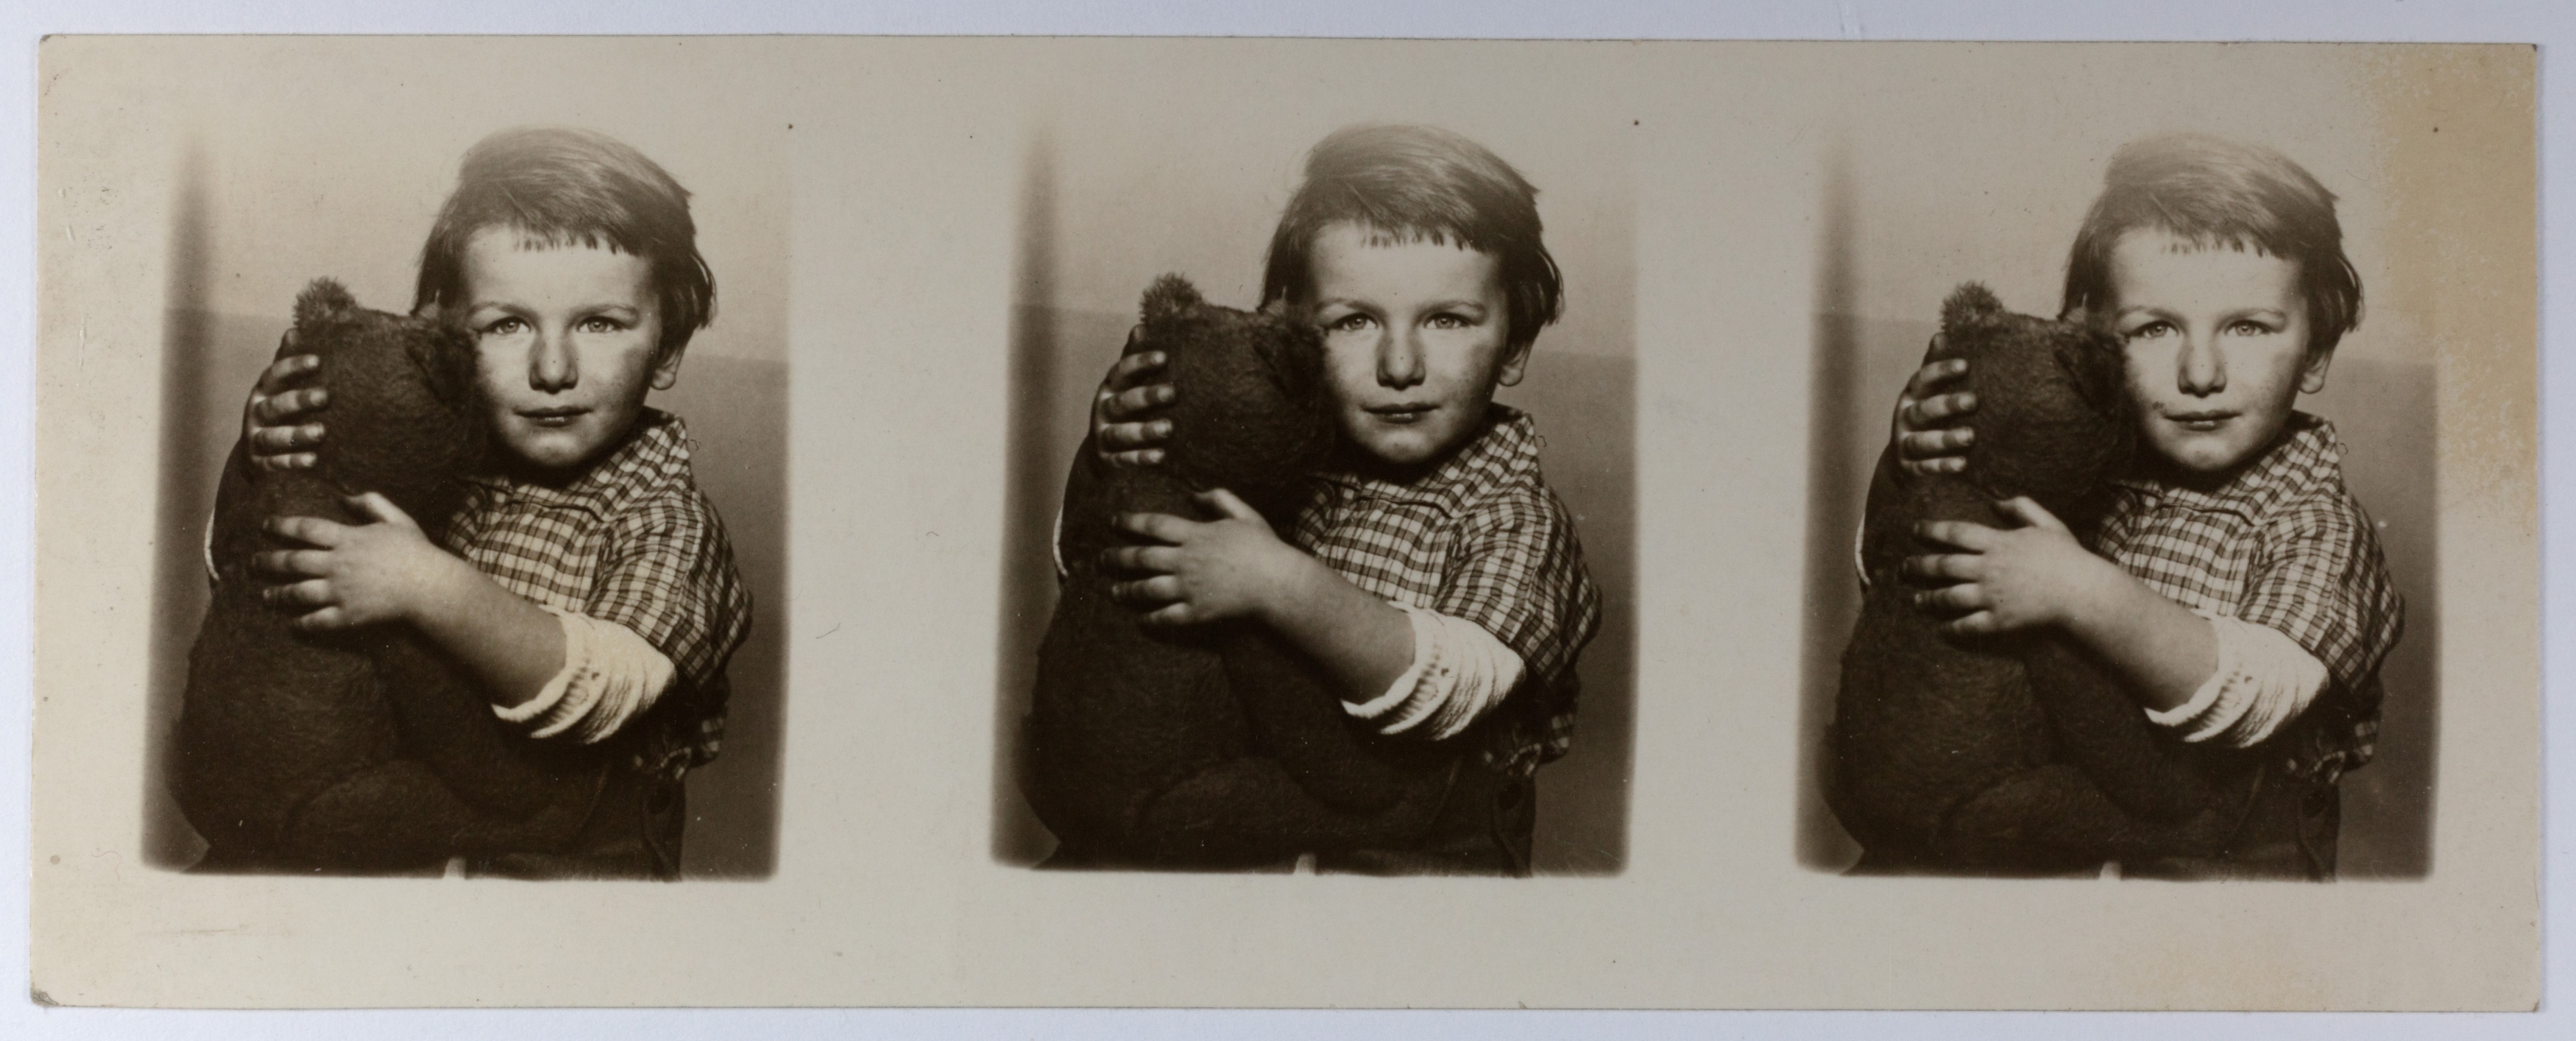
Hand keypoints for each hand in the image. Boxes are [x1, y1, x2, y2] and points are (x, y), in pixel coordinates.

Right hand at [242, 330, 329, 471]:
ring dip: (297, 434)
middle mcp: (256, 413)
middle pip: (275, 406)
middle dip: (299, 400)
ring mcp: (256, 439)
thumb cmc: (278, 412)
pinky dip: (293, 462)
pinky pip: (275, 464)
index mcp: (264, 391)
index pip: (275, 374)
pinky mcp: (260, 464)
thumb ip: (288, 362)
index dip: (294, 366)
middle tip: (325, 396)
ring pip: (274, 436)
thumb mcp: (279, 387)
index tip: (318, 360)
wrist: (256, 455)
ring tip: (322, 431)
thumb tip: (296, 329)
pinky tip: (313, 460)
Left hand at [256, 492, 459, 630]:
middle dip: (268, 562)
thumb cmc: (416, 552)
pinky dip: (302, 623)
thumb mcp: (398, 519)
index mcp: (348, 539)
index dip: (281, 525)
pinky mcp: (348, 614)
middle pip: (293, 561)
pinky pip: (317, 620)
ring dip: (277, 595)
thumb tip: (347, 496)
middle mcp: (338, 564)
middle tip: (252, 563)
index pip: (305, 528)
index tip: (265, 525)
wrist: (430, 586)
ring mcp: (341, 591)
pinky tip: (292, 624)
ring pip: (298, 593)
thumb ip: (373, 503)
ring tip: (266, 596)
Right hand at [1091, 328, 1176, 467]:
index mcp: (1111, 387)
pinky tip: (1161, 456)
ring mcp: (1104, 435)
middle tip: (1174, 393)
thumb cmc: (1124, 408)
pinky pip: (1124, 460)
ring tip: (1169, 428)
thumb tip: (1142, 326)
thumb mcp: (1125, 384)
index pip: (1123, 371)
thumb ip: (1134, 359)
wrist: (1101, 452)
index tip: (1165, 357)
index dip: (1141, 363)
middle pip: (1124, 402)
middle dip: (1148, 396)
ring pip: (1122, 433)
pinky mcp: (1109, 460)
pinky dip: (1141, 458)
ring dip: (1145, 430)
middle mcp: (1104, 409)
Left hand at [1102, 488, 1304, 625]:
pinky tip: (1141, 620)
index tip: (1113, 521)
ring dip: (1126, 590)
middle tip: (1101, 559)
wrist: (1278, 583)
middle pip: (1141, 558)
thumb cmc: (1264, 547)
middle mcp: (1186, 561)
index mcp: (1195, 534)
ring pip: (1147, 589)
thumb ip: (1220, 498)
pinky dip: (1151, 619)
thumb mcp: (1245, 514)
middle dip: (1117, 558)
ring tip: (1114, 591)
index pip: (1153, 525)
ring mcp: (1189, 588)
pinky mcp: (1197, 611)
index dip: (1129, 522)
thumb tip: (1195, 493)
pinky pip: (1166, 617)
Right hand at [1890, 344, 1975, 476]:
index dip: (1942, 371)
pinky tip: (1962, 464)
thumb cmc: (1926, 418)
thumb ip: (1935, 367)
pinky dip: (1942, 466)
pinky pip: (1925, 468)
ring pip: (1922, 441)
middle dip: (1947, 405)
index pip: (1923, 379)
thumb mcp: (1927, 393)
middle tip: (1974, 401)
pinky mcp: (1910, 468)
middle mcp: (1905, 418)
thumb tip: (1943, 333)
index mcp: (1912, 395)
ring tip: (1970, 436)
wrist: (1905, 461)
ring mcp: (1905, 444)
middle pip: (1923, 410)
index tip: (1966, 365)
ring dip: (1945, 438)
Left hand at [1902, 497, 2111, 635]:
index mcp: (1999, 543)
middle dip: (1918, 566)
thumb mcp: (2048, 524)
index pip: (1955, 533)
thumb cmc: (2067, 557)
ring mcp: (1992, 596)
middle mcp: (1989, 569)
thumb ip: (2023, 507)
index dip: (1931, 530)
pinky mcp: (2000, 620)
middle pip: (1943, 565)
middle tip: (1903, 568)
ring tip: (1917, 600)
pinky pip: (1968, 625)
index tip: (1914, 530)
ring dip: (1929, 599)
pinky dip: (1952, 628)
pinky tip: (1942, 628)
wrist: (2083, 592)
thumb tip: (1997, 501)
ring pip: (1949, 597)